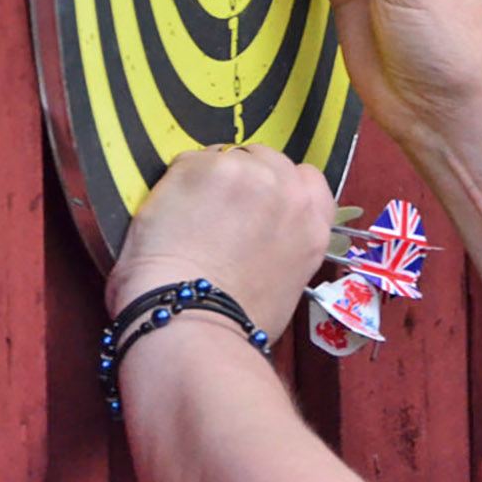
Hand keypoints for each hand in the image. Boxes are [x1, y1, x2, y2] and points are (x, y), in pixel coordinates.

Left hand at [105, 144, 334, 334]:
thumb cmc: (233, 324)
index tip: (257, 201)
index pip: (307, 178)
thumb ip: (283, 246)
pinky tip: (168, 217)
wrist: (192, 325)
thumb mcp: (285, 287)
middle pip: (266, 158)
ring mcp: (247, 174)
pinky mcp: (204, 168)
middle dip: (243, 178)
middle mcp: (288, 192)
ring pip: (224, 156)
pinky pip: (187, 163)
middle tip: (215, 209)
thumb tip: (258, 239)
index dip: (279, 185)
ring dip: (207, 179)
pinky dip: (175, 185)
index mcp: (313, 225)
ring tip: (186, 216)